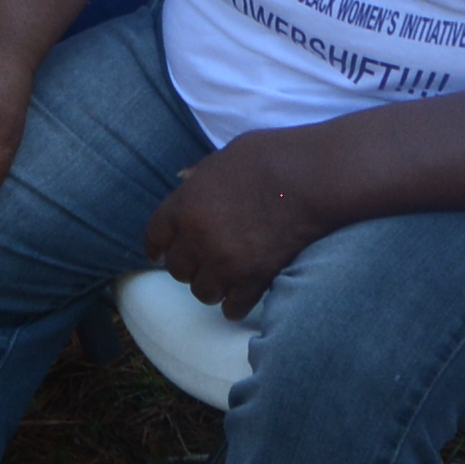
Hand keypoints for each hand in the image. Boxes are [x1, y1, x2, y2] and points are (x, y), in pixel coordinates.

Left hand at [141, 135, 332, 317]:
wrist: (309, 178)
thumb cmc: (268, 157)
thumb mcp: (222, 157)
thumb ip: (200, 176)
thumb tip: (185, 180)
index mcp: (185, 204)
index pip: (155, 237)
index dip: (158, 247)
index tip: (162, 254)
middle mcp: (198, 238)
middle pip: (177, 270)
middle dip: (189, 266)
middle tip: (204, 261)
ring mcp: (225, 262)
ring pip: (203, 292)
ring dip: (212, 286)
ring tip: (225, 278)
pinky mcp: (254, 279)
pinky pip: (233, 307)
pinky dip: (236, 304)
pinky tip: (242, 295)